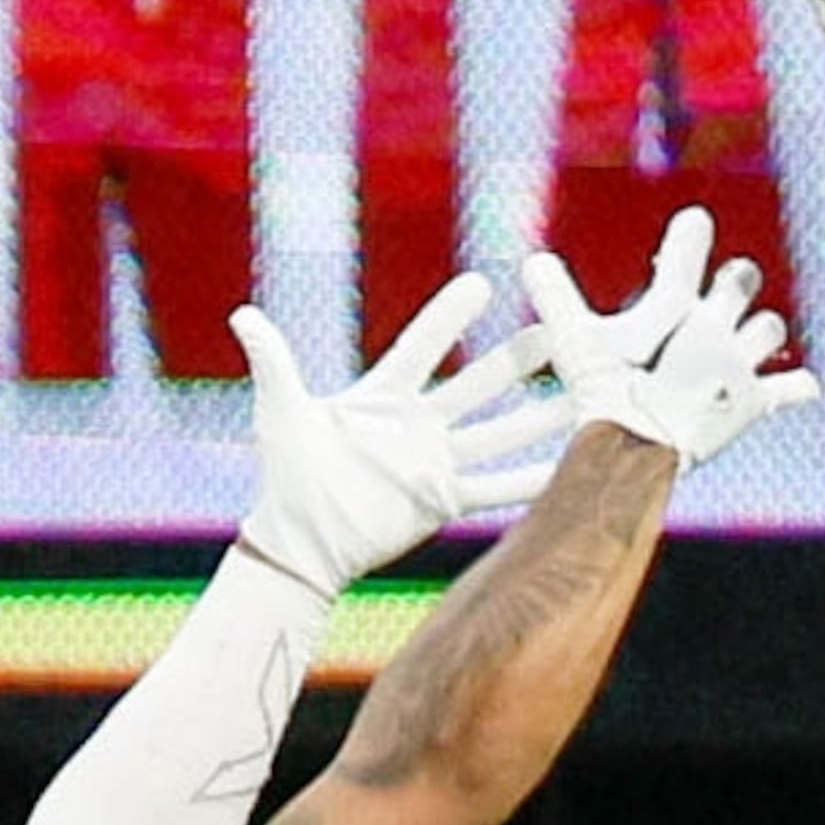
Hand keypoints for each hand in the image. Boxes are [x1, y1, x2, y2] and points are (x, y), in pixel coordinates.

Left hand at [233, 275, 567, 594]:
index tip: (483, 283)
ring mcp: (433, 463)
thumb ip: (273, 362)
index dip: (450, 317)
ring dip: (540, 417)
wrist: (299, 542)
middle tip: (559, 330)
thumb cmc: (287, 474)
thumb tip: (242, 312)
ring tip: (582, 396)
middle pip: (476, 384)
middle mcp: (416, 426)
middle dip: (517, 359)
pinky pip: (494, 489)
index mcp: (382, 397)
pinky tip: (568, 468)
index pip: (423, 347)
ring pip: (499, 433)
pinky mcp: (441, 501)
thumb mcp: (282, 410)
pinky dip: (530, 481)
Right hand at [518, 206, 821, 470]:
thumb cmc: (603, 390)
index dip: (692, 235)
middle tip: (732, 282)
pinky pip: (792, 389)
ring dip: (761, 332)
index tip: (697, 221)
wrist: (638, 442)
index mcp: (675, 303)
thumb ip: (555, 296)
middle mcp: (714, 326)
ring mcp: (738, 364)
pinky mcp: (754, 402)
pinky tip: (803, 386)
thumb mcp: (572, 340)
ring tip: (753, 337)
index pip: (687, 252)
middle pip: (741, 281)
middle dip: (736, 280)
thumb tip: (531, 260)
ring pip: (769, 329)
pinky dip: (797, 387)